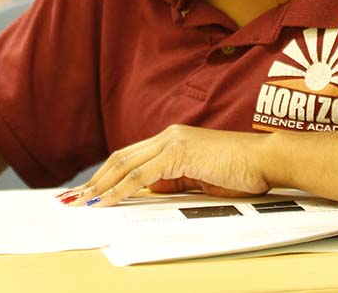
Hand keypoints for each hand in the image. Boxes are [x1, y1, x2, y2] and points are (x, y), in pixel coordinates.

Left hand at [61, 125, 272, 206]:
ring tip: (80, 202)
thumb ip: (175, 180)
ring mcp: (173, 142)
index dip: (106, 175)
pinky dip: (120, 189)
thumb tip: (149, 192)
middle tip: (72, 199)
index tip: (89, 192)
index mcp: (173, 140)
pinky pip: (141, 175)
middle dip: (94, 180)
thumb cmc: (240, 171)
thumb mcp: (200, 178)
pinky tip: (106, 201)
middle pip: (120, 158)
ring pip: (125, 164)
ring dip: (99, 185)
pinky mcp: (179, 153)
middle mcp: (169, 135)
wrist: (265, 160)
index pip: (130, 157)